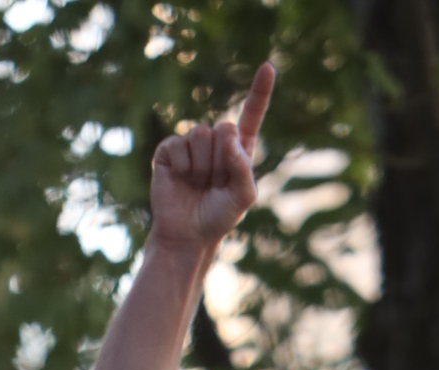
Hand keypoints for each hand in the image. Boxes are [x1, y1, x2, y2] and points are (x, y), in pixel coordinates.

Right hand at [150, 62, 274, 251]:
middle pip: (224, 127)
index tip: (268, 67)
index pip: (251, 116)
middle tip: (214, 183)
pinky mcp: (170, 149)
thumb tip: (228, 134)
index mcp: (238, 149)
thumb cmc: (218, 217)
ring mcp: (191, 143)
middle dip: (221, 159)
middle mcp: (216, 142)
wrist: (188, 235)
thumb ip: (243, 168)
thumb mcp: (242, 197)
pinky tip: (182, 180)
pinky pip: (180, 145)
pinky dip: (184, 167)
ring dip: (203, 166)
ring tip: (198, 183)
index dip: (259, 92)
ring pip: (202, 134)